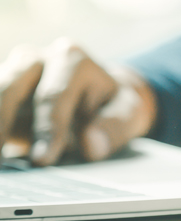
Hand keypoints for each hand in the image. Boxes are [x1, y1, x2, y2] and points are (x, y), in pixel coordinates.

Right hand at [0, 39, 156, 165]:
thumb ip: (114, 126)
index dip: (47, 129)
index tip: (43, 159)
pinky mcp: (0, 90)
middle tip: (3, 161)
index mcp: (71, 59)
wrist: (97, 97)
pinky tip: (1, 151)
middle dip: (4, 124)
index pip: (53, 96)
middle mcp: (36, 59)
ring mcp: (12, 72)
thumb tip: (92, 144)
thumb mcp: (128, 113)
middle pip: (10, 89)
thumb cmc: (112, 105)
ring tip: (0, 160)